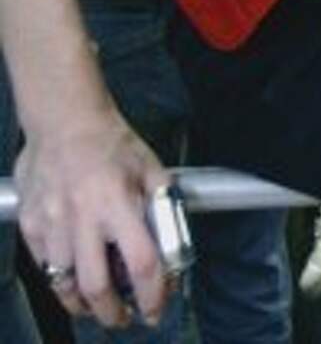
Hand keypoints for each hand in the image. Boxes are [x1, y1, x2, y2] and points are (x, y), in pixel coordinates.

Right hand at [15, 102, 172, 329]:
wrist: (64, 119)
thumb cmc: (109, 140)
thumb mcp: (149, 167)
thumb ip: (162, 205)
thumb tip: (172, 242)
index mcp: (117, 202)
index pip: (141, 262)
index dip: (153, 294)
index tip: (155, 308)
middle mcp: (82, 217)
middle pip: (97, 288)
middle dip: (113, 314)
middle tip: (124, 317)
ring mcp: (52, 223)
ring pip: (64, 284)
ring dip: (83, 302)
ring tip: (97, 302)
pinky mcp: (31, 224)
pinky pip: (45, 266)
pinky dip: (60, 277)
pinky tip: (74, 271)